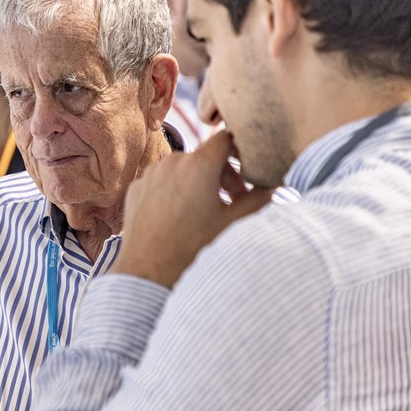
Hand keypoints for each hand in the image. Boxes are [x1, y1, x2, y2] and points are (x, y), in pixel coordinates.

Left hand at [112, 130, 274, 287]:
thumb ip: (259, 198)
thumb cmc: (194, 248)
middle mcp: (172, 162)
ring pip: (182, 168)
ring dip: (198, 181)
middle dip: (222, 173)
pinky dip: (174, 191)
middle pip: (205, 155)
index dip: (241, 149)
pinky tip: (180, 216)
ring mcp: (150, 174)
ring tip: (207, 210)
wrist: (149, 272)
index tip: (249, 168)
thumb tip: (274, 185)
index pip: (226, 138)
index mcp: (198, 164)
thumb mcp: (234, 223)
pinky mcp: (136, 188)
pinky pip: (161, 181)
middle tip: (235, 199)